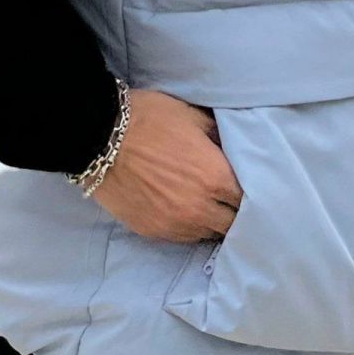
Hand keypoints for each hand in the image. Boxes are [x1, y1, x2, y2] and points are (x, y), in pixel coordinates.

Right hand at [89, 87, 242, 242]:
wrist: (100, 137)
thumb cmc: (150, 119)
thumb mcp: (193, 116)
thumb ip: (220, 136)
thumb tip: (234, 147)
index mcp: (216, 177)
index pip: (249, 200)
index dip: (253, 193)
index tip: (250, 187)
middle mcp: (201, 208)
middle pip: (233, 224)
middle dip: (235, 212)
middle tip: (232, 200)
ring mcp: (176, 224)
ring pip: (208, 234)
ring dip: (213, 222)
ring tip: (210, 208)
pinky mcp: (153, 231)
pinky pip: (183, 238)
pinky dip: (190, 227)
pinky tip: (187, 213)